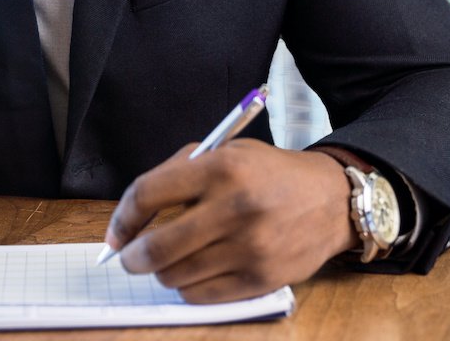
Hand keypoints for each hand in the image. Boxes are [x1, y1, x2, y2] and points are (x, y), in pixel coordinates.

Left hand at [103, 140, 359, 302]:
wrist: (332, 200)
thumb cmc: (270, 174)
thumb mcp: (229, 152)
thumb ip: (182, 172)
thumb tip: (134, 215)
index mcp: (221, 168)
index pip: (148, 194)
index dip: (123, 218)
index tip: (117, 233)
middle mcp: (234, 208)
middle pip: (157, 247)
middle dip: (133, 257)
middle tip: (131, 257)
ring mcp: (249, 248)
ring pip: (176, 276)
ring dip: (163, 272)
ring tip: (172, 261)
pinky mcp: (260, 279)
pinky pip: (201, 296)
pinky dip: (188, 288)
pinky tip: (195, 273)